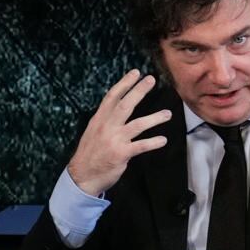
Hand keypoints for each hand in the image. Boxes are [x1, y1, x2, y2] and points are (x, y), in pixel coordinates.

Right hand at [66, 70, 174, 197]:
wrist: (82, 176)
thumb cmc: (89, 154)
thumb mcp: (92, 132)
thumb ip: (105, 120)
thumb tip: (118, 108)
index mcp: (99, 119)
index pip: (112, 97)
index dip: (124, 83)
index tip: (135, 73)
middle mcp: (106, 127)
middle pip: (125, 105)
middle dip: (139, 91)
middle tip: (151, 80)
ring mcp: (114, 140)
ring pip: (137, 124)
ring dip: (154, 118)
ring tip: (167, 114)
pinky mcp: (121, 154)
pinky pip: (141, 146)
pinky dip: (153, 142)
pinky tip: (163, 140)